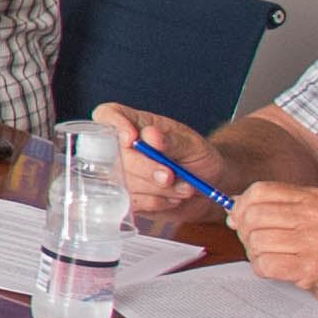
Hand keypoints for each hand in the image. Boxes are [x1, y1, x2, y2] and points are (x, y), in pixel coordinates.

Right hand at [85, 105, 227, 235]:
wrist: (209, 187)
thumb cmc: (199, 159)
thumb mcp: (193, 146)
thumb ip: (172, 141)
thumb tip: (150, 135)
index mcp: (135, 124)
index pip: (108, 115)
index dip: (114, 125)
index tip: (132, 140)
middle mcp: (122, 148)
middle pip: (114, 156)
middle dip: (145, 169)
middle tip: (170, 176)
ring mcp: (120, 174)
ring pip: (125, 183)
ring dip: (158, 189)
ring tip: (183, 188)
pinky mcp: (126, 198)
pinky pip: (132, 203)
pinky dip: (157, 202)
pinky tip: (172, 198)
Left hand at [233, 179, 317, 308]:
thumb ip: (284, 207)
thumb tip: (235, 208)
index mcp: (317, 197)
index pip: (261, 190)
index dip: (242, 205)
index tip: (238, 219)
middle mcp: (317, 215)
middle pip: (254, 215)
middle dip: (245, 231)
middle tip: (255, 243)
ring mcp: (316, 241)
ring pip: (256, 241)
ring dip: (255, 253)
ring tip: (272, 257)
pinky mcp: (313, 268)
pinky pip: (266, 264)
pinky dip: (264, 269)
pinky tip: (278, 270)